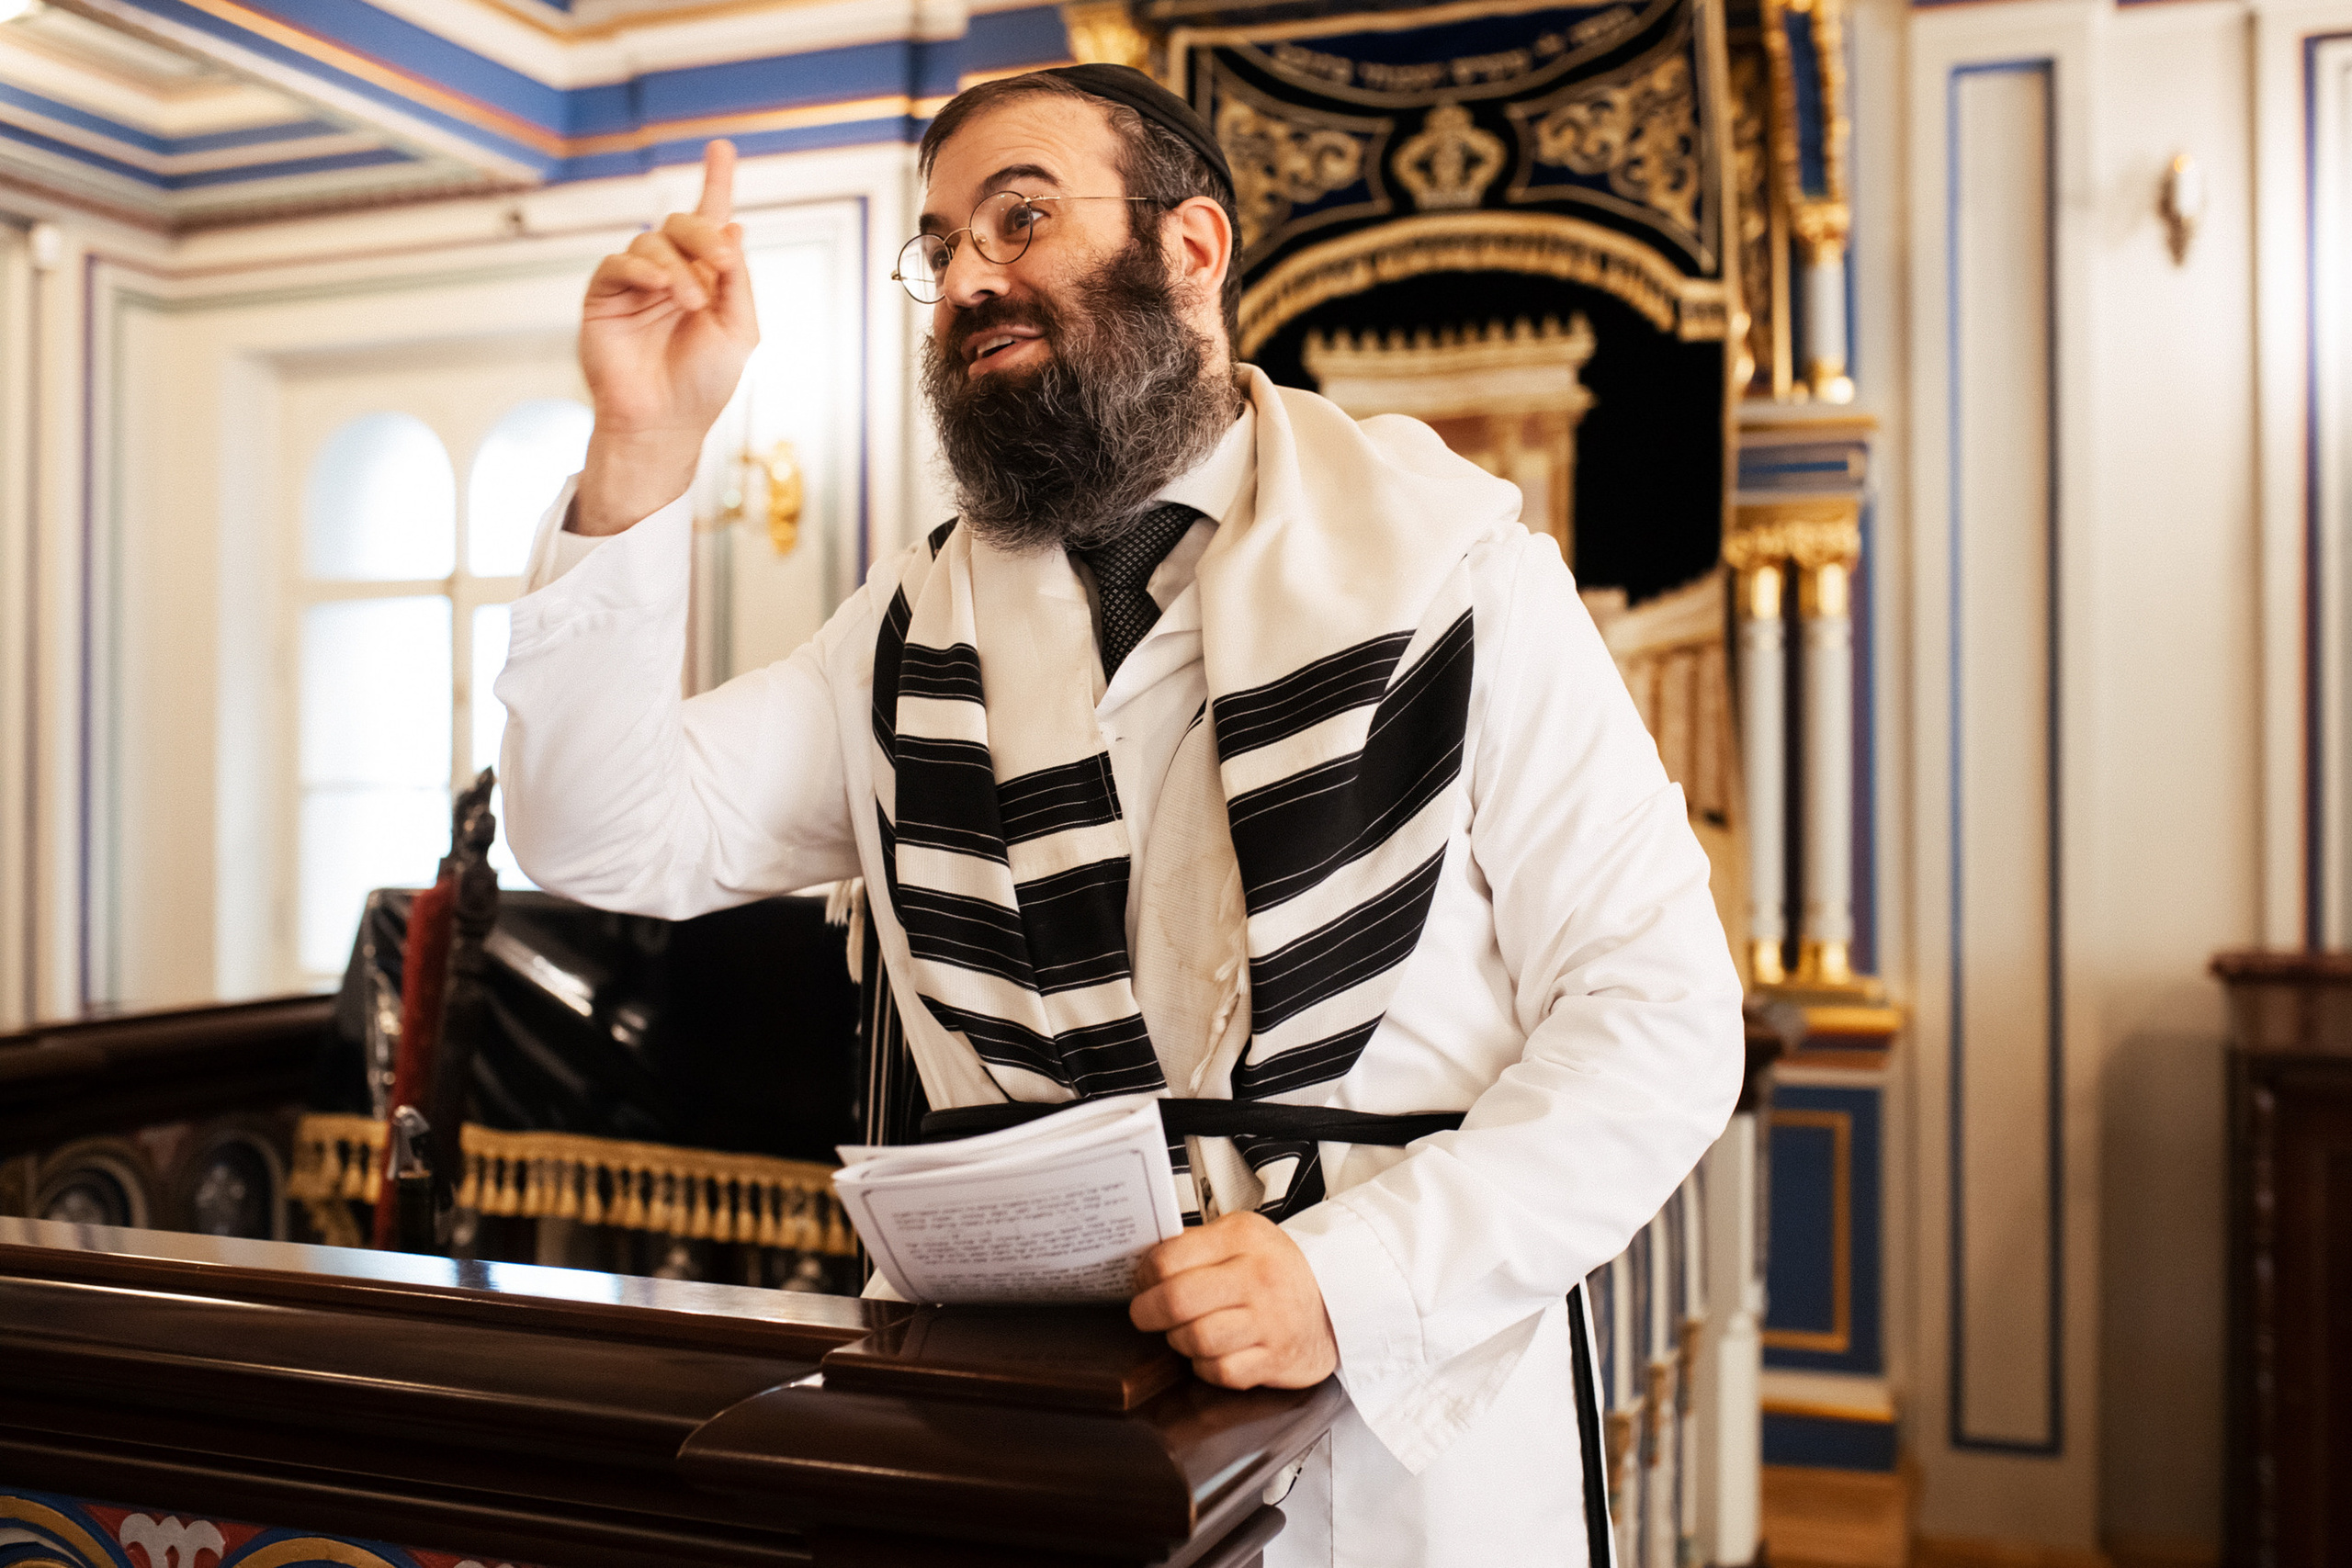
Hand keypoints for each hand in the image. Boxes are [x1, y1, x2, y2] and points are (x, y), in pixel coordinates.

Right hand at [575, 140, 757, 533]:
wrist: (664, 422)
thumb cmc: (704, 384)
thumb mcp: (738, 329)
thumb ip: (736, 280)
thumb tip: (733, 226)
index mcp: (708, 279)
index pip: (711, 222)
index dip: (716, 182)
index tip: (721, 146)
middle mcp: (671, 273)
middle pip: (683, 224)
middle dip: (703, 233)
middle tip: (721, 260)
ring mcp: (636, 283)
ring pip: (652, 242)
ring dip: (677, 267)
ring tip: (690, 303)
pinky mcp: (604, 296)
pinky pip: (619, 263)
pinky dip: (642, 269)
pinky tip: (660, 287)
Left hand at [1129, 1212, 1337, 1388]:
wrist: (1334, 1301)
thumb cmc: (1278, 1269)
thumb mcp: (1242, 1235)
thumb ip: (1197, 1244)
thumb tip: (1145, 1264)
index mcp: (1243, 1238)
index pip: (1169, 1259)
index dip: (1144, 1275)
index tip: (1143, 1282)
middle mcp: (1257, 1278)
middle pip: (1176, 1301)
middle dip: (1147, 1312)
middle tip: (1145, 1313)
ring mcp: (1269, 1321)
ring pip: (1194, 1340)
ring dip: (1179, 1340)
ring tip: (1185, 1330)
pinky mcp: (1274, 1359)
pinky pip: (1219, 1372)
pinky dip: (1206, 1366)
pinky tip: (1212, 1352)